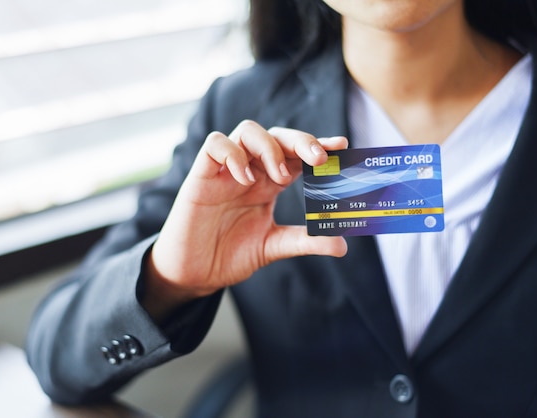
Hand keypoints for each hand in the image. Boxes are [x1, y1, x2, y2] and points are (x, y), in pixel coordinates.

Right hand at [145, 120, 347, 313]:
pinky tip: (245, 178)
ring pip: (248, 131)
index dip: (318, 146)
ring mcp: (225, 171)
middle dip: (301, 141)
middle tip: (320, 158)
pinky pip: (215, 145)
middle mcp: (250, 171)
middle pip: (277, 136)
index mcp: (269, 184)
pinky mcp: (201, 176)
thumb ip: (305, 242)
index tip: (342, 146)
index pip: (296, 155)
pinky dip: (233, 154)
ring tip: (281, 177)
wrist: (194, 274)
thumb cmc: (229, 254)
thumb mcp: (273, 247)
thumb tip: (343, 244)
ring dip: (269, 147)